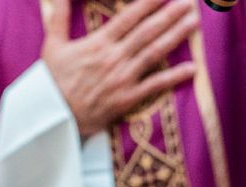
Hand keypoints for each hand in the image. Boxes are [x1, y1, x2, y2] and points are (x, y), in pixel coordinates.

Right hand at [42, 0, 196, 137]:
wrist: (52, 117)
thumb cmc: (52, 82)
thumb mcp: (52, 45)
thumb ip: (59, 17)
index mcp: (98, 43)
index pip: (129, 17)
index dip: (149, 2)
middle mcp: (114, 58)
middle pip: (148, 31)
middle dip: (170, 14)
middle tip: (190, 2)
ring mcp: (122, 79)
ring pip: (154, 53)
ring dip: (176, 36)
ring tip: (194, 23)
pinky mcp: (127, 99)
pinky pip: (154, 86)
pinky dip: (174, 77)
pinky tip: (192, 68)